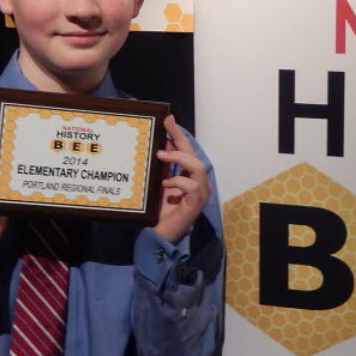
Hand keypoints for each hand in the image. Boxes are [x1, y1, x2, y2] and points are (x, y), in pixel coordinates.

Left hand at [153, 115, 210, 244]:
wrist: (158, 236)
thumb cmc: (159, 213)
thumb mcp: (158, 185)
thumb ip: (161, 169)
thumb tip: (156, 147)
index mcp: (189, 178)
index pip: (186, 152)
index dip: (178, 135)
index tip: (168, 119)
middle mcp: (198, 184)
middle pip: (194, 155)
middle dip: (181, 138)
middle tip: (166, 127)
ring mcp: (200, 194)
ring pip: (198, 167)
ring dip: (180, 158)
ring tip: (162, 155)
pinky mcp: (196, 205)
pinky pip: (192, 187)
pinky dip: (179, 182)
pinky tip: (165, 185)